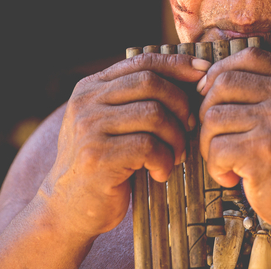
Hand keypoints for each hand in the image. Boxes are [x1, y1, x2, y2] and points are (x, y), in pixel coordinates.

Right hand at [42, 53, 207, 237]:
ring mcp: (89, 128)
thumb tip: (192, 75)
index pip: (142, 61)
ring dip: (176, 137)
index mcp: (91, 86)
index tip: (204, 72)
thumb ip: (137, 98)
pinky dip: (164, 160)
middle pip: (151, 83)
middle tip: (189, 128)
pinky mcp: (97, 156)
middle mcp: (86, 101)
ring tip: (175, 155)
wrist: (66, 209)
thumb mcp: (112, 122)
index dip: (177, 64)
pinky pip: (148, 146)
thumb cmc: (103, 163)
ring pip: (154, 114)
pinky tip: (160, 172)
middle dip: (180, 105)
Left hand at [196, 48, 270, 232]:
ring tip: (226, 161)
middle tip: (217, 138)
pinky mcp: (262, 151)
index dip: (221, 71)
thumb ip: (267, 91)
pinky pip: (216, 150)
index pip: (249, 57)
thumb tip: (210, 79)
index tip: (211, 93)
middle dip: (208, 112)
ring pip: (213, 118)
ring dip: (209, 144)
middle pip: (222, 84)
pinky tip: (232, 177)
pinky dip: (216, 168)